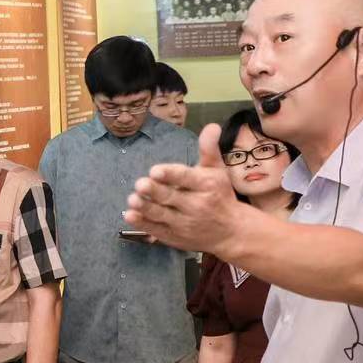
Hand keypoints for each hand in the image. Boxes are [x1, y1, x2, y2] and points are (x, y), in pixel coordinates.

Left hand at [124, 124, 246, 254]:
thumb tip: (212, 126)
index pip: (186, 178)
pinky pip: (157, 230)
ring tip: (132, 200)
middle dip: (155, 191)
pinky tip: (130, 215)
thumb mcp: (217, 171)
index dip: (171, 174)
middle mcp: (196, 205)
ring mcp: (184, 223)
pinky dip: (143, 224)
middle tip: (140, 184)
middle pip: (171, 197)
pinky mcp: (175, 237)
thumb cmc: (220, 195)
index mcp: (206, 186)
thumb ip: (209, 149)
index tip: (155, 170)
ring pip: (162, 214)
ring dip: (146, 207)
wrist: (232, 232)